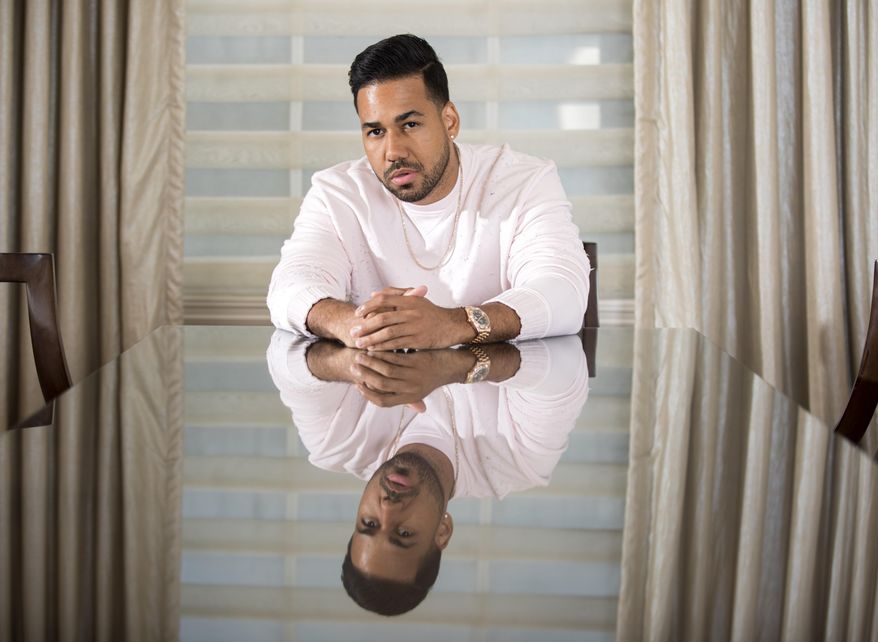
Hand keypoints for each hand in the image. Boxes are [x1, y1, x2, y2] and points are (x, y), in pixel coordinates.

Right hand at [348, 349, 472, 410]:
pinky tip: (374, 347)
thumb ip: (406, 398)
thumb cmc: (433, 377)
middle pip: (379, 384)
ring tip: (359, 355)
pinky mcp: (416, 362)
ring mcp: (413, 376)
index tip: (357, 384)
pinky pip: (394, 357)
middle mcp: (410, 390)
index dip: (366, 394)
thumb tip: (381, 402)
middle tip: (353, 366)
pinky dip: (381, 353)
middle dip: (364, 375)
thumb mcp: (421, 390)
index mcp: (408, 398)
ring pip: (384, 370)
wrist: (453, 366)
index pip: (381, 401)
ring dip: (369, 362)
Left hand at [349, 290, 471, 350]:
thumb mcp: (416, 300)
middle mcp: (412, 312)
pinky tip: (373, 351)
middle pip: (382, 318)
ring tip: (359, 344)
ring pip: (387, 333)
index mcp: (409, 300)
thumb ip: (394, 295)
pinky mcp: (418, 340)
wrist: (453, 325)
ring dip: (371, 339)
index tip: (357, 314)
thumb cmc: (432, 313)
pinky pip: (396, 344)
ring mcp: (415, 326)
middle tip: (353, 333)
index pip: (383, 299)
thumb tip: (372, 294)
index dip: (367, 306)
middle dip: (365, 326)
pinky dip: (383, 348)